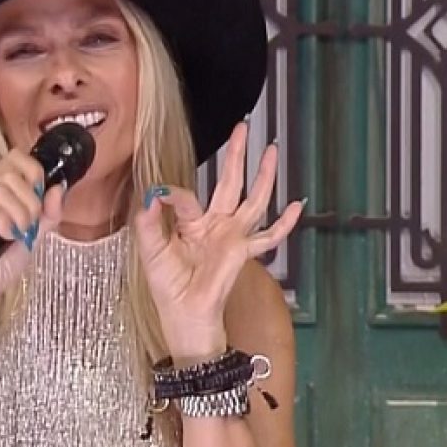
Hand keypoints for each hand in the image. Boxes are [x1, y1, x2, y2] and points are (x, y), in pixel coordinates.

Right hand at [0, 149, 64, 335]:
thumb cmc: (1, 266)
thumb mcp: (35, 237)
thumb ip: (50, 213)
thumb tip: (58, 187)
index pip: (13, 157)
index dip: (32, 172)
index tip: (39, 195)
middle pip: (10, 174)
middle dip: (29, 203)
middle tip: (28, 225)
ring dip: (17, 216)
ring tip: (16, 234)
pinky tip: (4, 237)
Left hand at [132, 121, 303, 351]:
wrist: (186, 318)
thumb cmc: (169, 289)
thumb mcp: (152, 254)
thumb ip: (149, 224)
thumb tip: (152, 195)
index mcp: (190, 223)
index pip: (185, 197)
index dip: (173, 194)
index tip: (160, 195)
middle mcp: (214, 225)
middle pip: (229, 182)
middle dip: (236, 155)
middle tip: (243, 128)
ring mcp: (232, 237)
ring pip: (253, 200)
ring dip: (263, 176)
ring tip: (271, 149)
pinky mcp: (242, 253)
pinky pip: (268, 237)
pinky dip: (284, 224)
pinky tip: (296, 206)